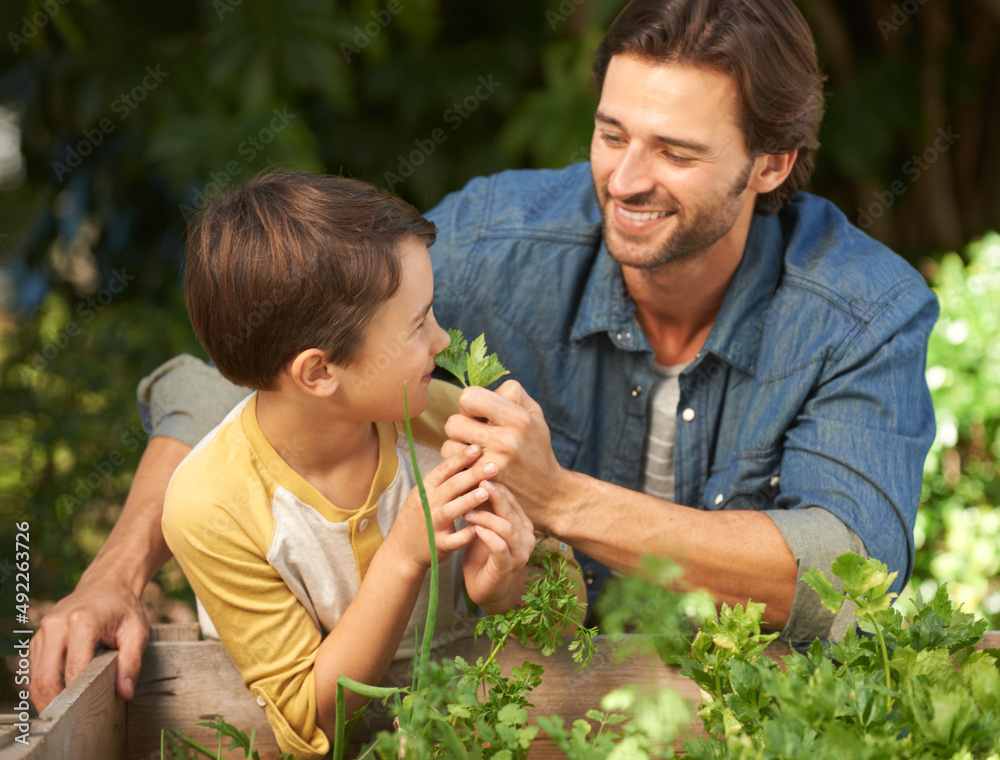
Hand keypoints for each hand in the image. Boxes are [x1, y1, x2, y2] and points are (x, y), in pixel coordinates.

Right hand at [30, 573, 148, 712]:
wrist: (108, 584)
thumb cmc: (124, 608)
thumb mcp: (137, 631)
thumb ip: (132, 661)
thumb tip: (125, 691)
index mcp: (82, 620)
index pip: (74, 668)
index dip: (80, 693)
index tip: (90, 708)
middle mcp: (57, 624)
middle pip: (46, 676)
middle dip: (56, 702)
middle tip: (71, 719)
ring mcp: (43, 630)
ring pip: (35, 676)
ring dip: (46, 697)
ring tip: (65, 710)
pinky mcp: (39, 637)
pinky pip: (34, 668)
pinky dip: (42, 685)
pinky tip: (59, 694)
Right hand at [389, 443, 499, 572]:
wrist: (401, 551)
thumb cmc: (418, 518)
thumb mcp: (424, 495)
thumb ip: (443, 480)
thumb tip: (466, 457)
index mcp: (424, 490)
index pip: (443, 470)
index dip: (460, 458)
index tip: (477, 448)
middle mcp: (427, 505)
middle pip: (451, 486)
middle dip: (473, 475)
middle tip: (494, 466)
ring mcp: (432, 526)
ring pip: (451, 511)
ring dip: (468, 500)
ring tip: (486, 491)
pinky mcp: (438, 545)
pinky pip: (454, 540)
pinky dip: (465, 534)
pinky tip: (480, 527)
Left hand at [443, 380, 567, 530]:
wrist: (548, 493)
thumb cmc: (536, 448)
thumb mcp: (535, 415)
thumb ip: (510, 394)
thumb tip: (479, 390)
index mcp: (518, 418)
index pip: (470, 396)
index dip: (471, 404)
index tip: (480, 414)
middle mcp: (505, 441)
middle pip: (454, 422)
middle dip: (462, 426)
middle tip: (476, 434)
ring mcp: (492, 465)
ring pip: (449, 445)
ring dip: (458, 447)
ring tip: (477, 451)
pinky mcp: (483, 483)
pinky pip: (453, 466)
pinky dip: (459, 466)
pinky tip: (474, 465)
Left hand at [461, 480, 534, 611]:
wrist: (486, 590)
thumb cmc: (484, 556)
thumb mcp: (484, 527)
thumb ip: (485, 509)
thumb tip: (474, 479)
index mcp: (522, 524)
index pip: (512, 500)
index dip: (496, 486)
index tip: (478, 475)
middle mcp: (526, 537)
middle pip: (511, 510)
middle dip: (494, 496)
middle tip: (477, 483)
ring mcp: (519, 553)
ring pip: (506, 527)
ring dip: (486, 517)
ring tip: (467, 511)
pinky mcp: (508, 566)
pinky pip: (500, 547)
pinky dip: (487, 536)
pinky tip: (475, 529)